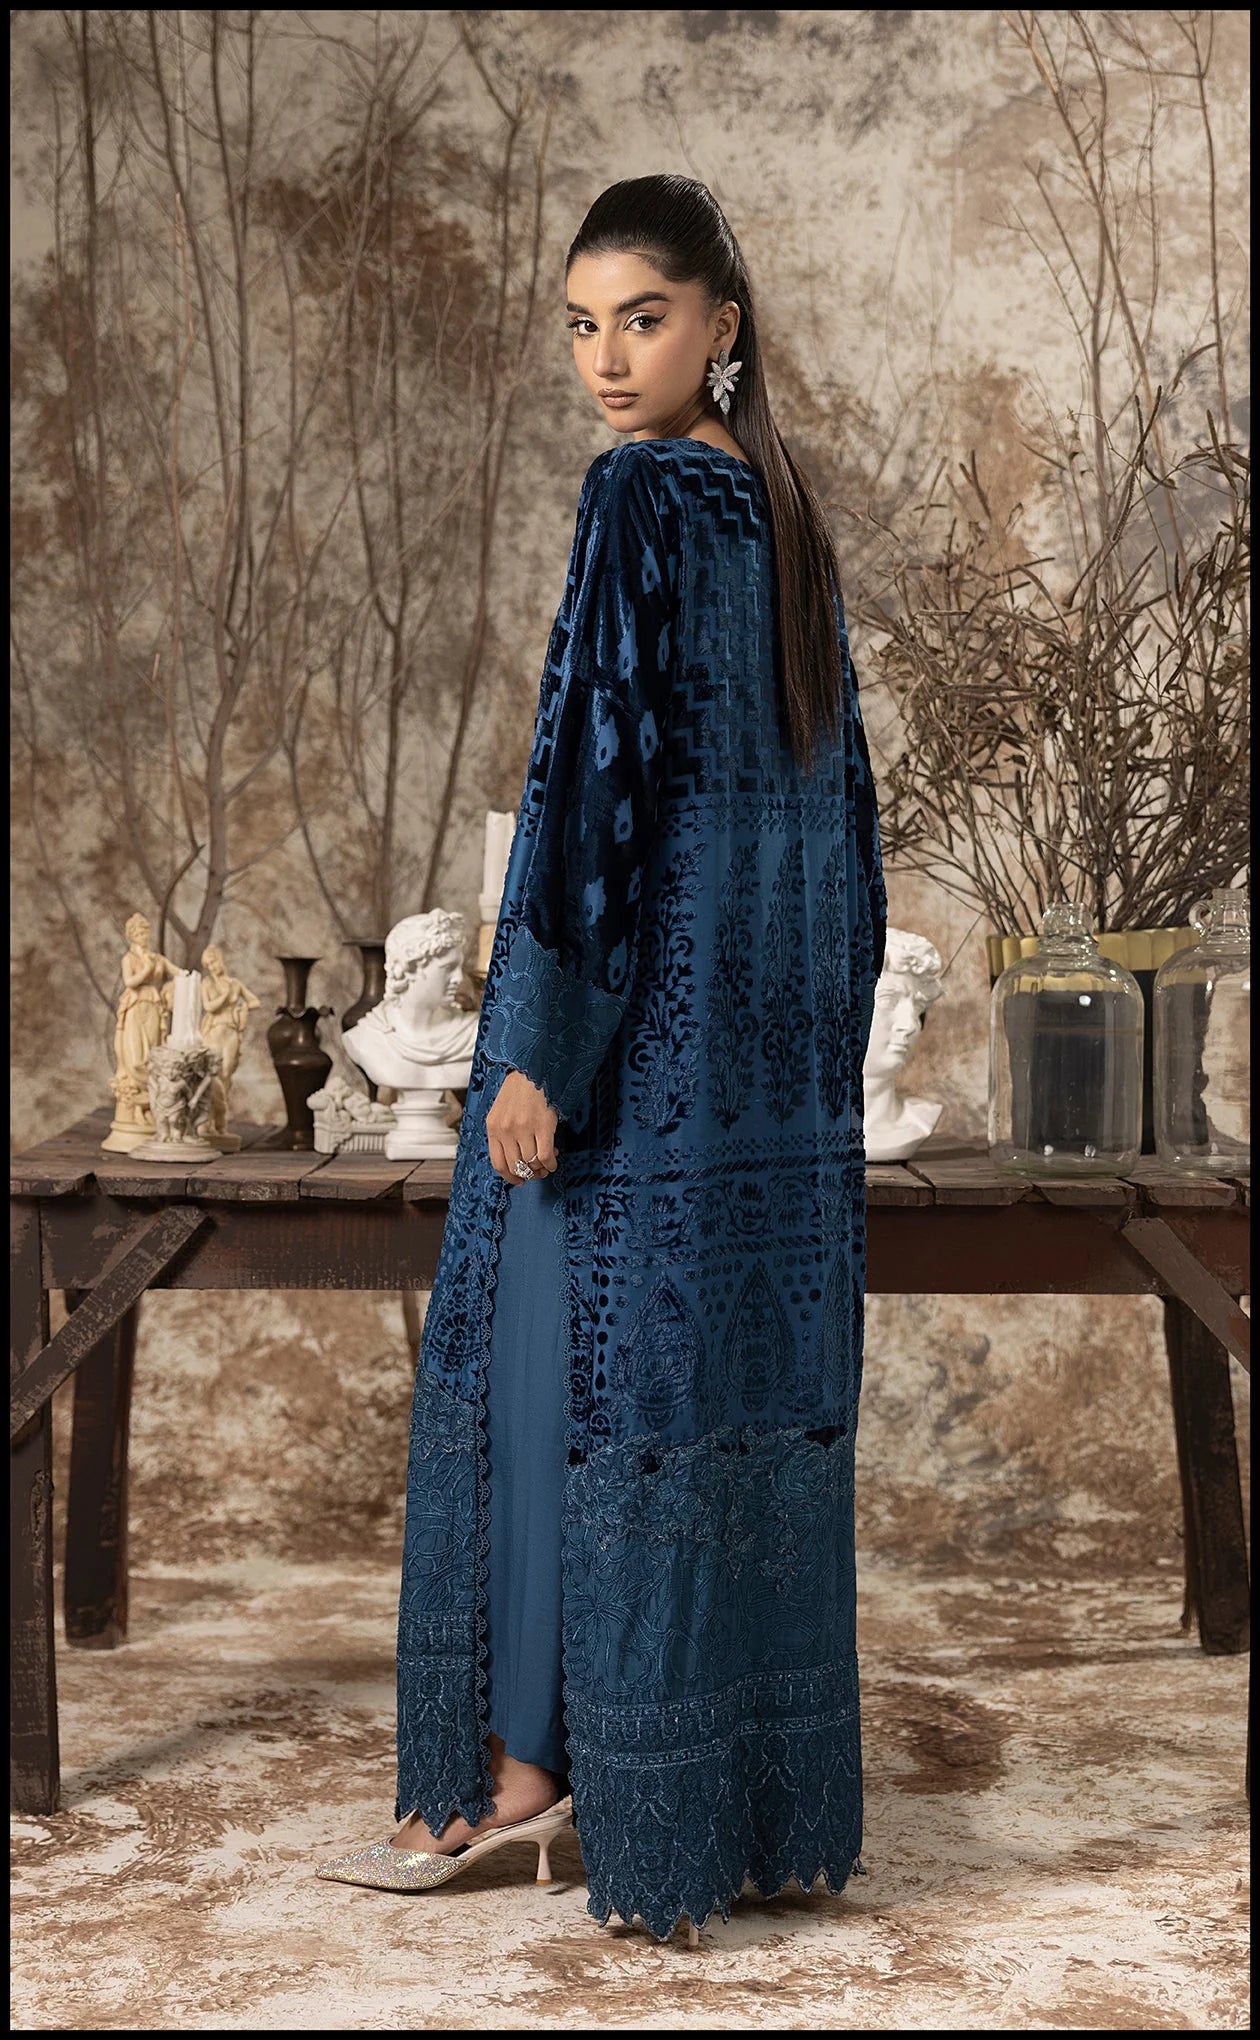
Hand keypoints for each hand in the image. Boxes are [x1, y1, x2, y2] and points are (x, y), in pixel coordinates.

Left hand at [486, 1069, 559, 1185]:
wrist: (535, 1070)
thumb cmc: (519, 1089)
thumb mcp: (501, 1110)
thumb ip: (503, 1132)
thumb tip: (516, 1158)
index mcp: (493, 1127)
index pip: (498, 1163)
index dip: (510, 1177)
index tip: (519, 1180)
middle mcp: (506, 1131)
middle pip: (516, 1166)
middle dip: (527, 1174)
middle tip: (536, 1173)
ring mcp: (523, 1129)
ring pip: (531, 1163)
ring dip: (540, 1169)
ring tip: (546, 1165)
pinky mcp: (542, 1127)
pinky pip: (545, 1156)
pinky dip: (551, 1163)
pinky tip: (553, 1161)